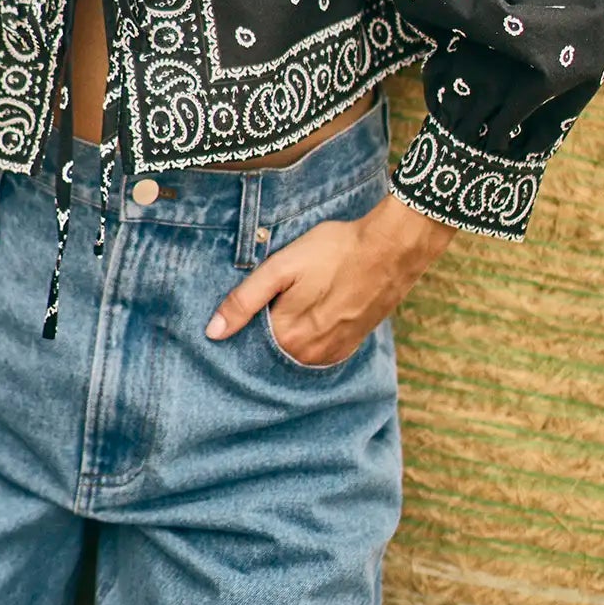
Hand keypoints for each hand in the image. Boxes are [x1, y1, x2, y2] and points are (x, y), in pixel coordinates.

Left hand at [204, 185, 456, 365]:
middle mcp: (309, 355)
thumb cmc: (334, 251)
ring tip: (292, 306)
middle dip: (263, 333)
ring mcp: (333, 353)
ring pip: (295, 352)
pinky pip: (319, 351)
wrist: (390, 249)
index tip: (242, 311)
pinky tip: (312, 314)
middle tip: (271, 302)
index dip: (242, 326)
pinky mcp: (350, 345)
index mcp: (288, 337)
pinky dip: (309, 338)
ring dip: (288, 336)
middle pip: (272, 350)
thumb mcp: (281, 267)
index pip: (248, 344)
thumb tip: (213, 332)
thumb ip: (244, 300)